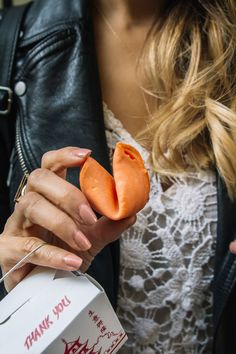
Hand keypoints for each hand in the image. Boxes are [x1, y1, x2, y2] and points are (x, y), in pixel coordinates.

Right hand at [0, 147, 134, 291]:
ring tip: (83, 243)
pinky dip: (53, 253)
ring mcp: (15, 225)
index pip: (49, 165)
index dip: (65, 156)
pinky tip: (72, 261)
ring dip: (62, 223)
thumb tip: (132, 212)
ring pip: (31, 206)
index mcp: (47, 196)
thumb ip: (108, 226)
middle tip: (90, 216)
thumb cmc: (62, 255)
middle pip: (39, 179)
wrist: (42, 287)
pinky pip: (27, 245)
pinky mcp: (7, 250)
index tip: (87, 156)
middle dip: (68, 194)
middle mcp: (29, 204)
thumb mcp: (90, 239)